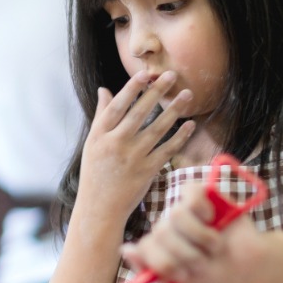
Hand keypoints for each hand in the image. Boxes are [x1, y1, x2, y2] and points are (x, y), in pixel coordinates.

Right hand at [75, 70, 196, 226]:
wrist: (100, 208)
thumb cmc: (95, 172)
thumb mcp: (92, 143)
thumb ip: (101, 116)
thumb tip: (104, 90)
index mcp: (99, 135)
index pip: (117, 107)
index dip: (131, 89)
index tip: (145, 74)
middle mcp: (115, 144)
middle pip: (139, 113)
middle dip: (156, 92)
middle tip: (172, 75)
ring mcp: (132, 158)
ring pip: (157, 129)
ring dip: (173, 110)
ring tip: (187, 95)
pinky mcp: (147, 172)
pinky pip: (167, 150)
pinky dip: (180, 137)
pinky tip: (189, 125)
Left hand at [120, 183, 275, 282]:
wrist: (251, 268)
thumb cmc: (215, 276)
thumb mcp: (183, 281)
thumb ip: (152, 268)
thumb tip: (125, 248)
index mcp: (157, 249)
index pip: (145, 248)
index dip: (165, 264)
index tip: (184, 276)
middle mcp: (167, 228)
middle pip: (160, 233)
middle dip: (187, 254)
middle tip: (203, 262)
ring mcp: (183, 211)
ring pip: (175, 215)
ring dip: (200, 237)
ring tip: (213, 246)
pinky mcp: (201, 195)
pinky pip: (190, 195)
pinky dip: (203, 211)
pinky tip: (212, 219)